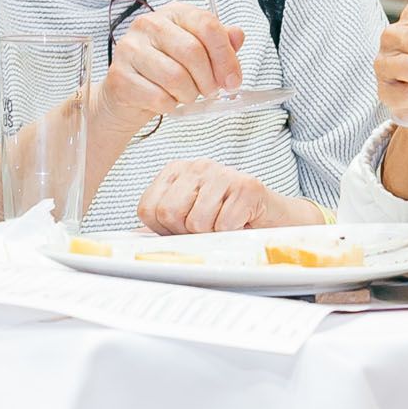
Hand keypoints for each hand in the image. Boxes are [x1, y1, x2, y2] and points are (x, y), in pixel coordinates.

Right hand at [97, 4, 245, 133]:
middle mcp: (149, 24)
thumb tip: (237, 35)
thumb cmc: (165, 70)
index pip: (207, 25)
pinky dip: (170, 106)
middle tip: (210, 92)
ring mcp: (130, 48)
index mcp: (174, 13)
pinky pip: (157, 97)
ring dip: (189, 95)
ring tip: (187, 96)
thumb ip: (219, 43)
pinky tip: (167, 102)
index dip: (225, 56)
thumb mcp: (197, 53)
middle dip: (208, 80)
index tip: (233, 80)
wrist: (128, 94)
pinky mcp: (119, 76)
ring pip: (175, 76)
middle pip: (192, 51)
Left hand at [137, 160, 321, 234]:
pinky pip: (224, 224)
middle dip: (187, 232)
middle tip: (207, 227)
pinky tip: (241, 220)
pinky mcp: (246, 186)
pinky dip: (233, 232)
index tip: (183, 228)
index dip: (164, 230)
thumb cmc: (227, 218)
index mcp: (176, 171)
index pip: (148, 208)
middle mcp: (197, 166)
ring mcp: (222, 173)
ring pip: (197, 222)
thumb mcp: (188, 217)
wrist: (274, 217)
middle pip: (169, 213)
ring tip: (225, 222)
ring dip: (213, 233)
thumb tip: (134, 242)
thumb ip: (163, 223)